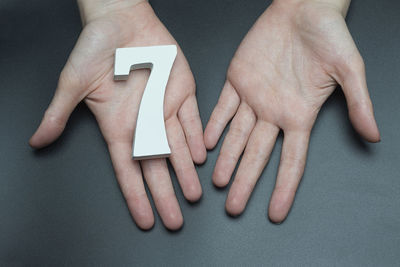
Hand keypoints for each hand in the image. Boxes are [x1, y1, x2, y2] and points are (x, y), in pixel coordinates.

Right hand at [29, 0, 205, 229]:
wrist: (120, 20)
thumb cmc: (94, 48)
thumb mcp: (73, 83)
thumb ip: (59, 113)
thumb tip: (37, 140)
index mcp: (119, 127)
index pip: (128, 170)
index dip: (137, 196)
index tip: (147, 219)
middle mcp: (144, 123)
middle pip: (156, 167)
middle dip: (166, 194)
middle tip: (176, 220)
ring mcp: (164, 108)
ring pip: (179, 148)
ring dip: (186, 171)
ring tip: (194, 194)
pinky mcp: (182, 91)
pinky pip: (192, 119)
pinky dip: (198, 137)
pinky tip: (202, 155)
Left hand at [204, 0, 379, 222]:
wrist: (303, 7)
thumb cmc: (329, 35)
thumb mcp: (349, 70)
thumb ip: (359, 102)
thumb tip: (374, 135)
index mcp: (299, 114)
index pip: (291, 160)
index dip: (284, 187)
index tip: (275, 212)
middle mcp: (274, 112)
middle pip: (258, 154)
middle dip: (245, 181)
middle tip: (233, 207)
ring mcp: (253, 97)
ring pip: (236, 135)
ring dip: (226, 158)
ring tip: (216, 181)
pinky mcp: (237, 80)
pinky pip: (223, 106)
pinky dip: (214, 124)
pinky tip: (206, 143)